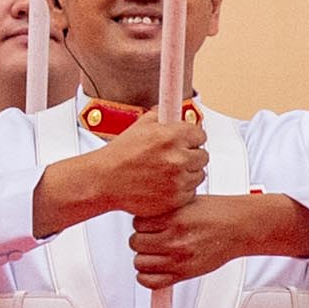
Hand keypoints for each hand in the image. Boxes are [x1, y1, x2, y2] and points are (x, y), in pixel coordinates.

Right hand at [42, 103, 205, 235]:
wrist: (105, 180)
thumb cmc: (119, 156)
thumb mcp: (139, 127)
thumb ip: (159, 116)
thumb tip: (168, 109)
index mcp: (171, 136)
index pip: (200, 134)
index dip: (192, 137)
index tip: (187, 140)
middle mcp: (178, 158)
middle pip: (203, 155)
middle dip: (191, 154)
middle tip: (176, 157)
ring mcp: (178, 180)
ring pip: (199, 174)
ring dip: (188, 172)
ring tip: (169, 171)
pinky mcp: (176, 198)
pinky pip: (191, 192)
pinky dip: (182, 189)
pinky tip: (166, 184)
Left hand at [135, 191, 308, 290]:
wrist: (240, 227)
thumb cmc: (218, 213)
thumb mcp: (186, 201)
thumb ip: (163, 210)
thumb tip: (142, 216)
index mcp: (174, 218)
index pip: (137, 223)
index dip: (142, 223)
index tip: (149, 224)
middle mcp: (175, 240)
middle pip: (136, 243)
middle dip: (142, 239)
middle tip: (152, 237)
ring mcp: (178, 259)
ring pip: (139, 262)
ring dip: (145, 257)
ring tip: (155, 252)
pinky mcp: (184, 274)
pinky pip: (150, 281)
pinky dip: (147, 277)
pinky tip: (154, 268)